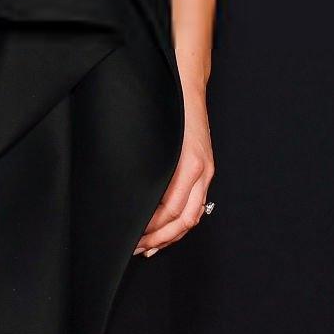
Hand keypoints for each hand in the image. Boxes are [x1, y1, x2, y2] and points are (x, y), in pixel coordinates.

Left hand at [135, 87, 214, 256]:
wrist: (186, 85)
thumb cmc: (167, 106)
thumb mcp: (154, 136)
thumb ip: (147, 163)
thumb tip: (127, 193)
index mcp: (188, 163)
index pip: (171, 208)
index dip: (152, 227)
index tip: (132, 236)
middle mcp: (201, 171)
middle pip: (185, 219)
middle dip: (160, 238)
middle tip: (135, 248)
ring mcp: (206, 172)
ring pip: (193, 217)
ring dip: (171, 236)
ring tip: (148, 247)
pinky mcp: (204, 171)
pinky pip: (196, 205)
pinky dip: (181, 223)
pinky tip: (165, 230)